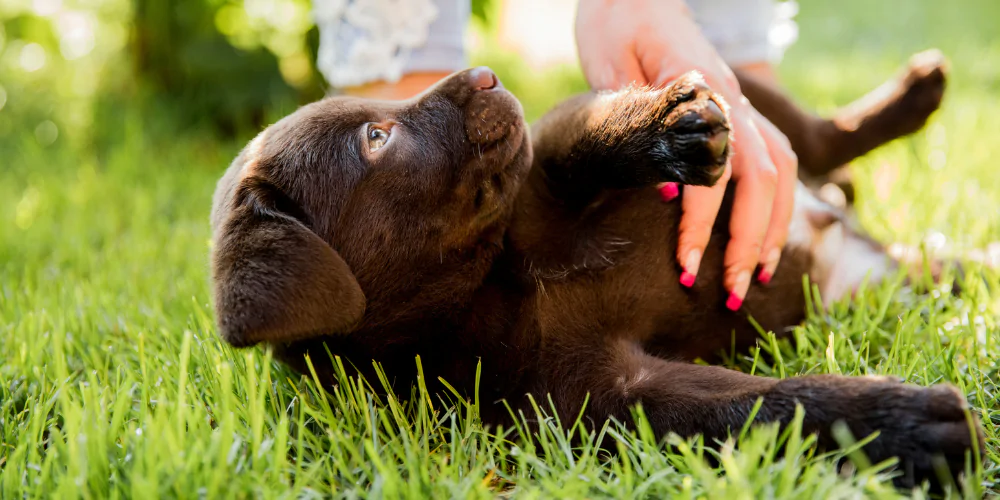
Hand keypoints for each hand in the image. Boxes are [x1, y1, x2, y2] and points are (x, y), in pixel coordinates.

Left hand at [576, 0, 797, 308]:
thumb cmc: (614, 27)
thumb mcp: (608, 69)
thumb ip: (638, 126)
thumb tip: (665, 193)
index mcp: (699, 85)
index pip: (714, 164)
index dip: (701, 220)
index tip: (684, 264)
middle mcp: (731, 97)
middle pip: (763, 176)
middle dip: (748, 239)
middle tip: (730, 291)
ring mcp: (741, 105)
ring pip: (781, 172)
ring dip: (772, 229)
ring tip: (757, 278)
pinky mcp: (739, 114)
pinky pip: (775, 163)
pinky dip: (775, 207)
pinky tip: (763, 242)